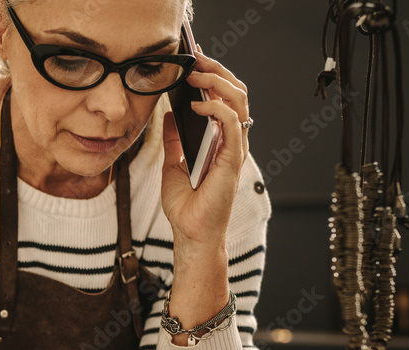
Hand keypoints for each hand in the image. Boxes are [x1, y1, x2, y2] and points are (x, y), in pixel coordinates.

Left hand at [161, 45, 251, 249]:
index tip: (192, 60)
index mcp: (221, 141)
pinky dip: (216, 107)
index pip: (226, 98)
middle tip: (194, 58)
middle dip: (216, 69)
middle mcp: (232, 142)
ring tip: (195, 73)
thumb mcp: (172, 164)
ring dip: (217, 81)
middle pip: (236, 93)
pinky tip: (197, 103)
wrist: (190, 233)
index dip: (213, 75)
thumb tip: (169, 114)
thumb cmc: (186, 206)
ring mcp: (235, 149)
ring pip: (239, 101)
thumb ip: (174, 139)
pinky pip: (232, 123)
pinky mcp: (232, 159)